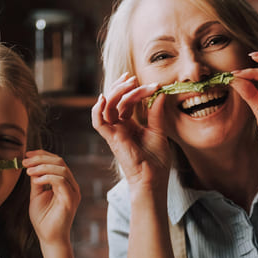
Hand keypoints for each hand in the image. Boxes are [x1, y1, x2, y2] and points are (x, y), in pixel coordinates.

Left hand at [25, 150, 79, 247]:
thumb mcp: (36, 194)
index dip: (41, 155)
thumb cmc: (43, 219)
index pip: (56, 162)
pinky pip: (61, 181)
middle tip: (25, 161)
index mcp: (64, 183)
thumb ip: (37, 180)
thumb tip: (32, 166)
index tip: (26, 155)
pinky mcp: (71, 200)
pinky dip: (47, 177)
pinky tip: (36, 180)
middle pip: (59, 162)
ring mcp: (73, 192)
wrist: (49, 237)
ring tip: (29, 171)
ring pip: (61, 169)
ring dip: (42, 167)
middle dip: (40, 159)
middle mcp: (71, 185)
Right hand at [91, 73, 171, 190]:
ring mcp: (114, 132)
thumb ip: (156, 112)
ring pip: (108, 106)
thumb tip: (160, 93)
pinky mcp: (112, 139)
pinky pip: (98, 122)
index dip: (136, 90)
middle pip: (115, 100)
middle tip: (134, 78)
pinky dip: (97, 110)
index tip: (152, 84)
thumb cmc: (156, 160)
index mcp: (129, 125)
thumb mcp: (159, 131)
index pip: (127, 102)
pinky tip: (104, 97)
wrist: (153, 178)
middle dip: (123, 86)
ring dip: (116, 92)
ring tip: (129, 83)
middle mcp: (119, 127)